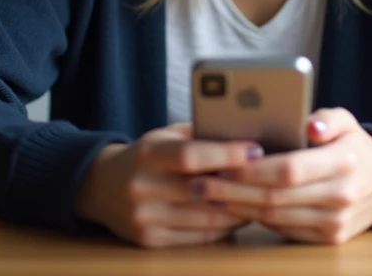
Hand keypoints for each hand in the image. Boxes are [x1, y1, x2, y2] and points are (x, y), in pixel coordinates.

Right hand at [74, 123, 262, 248]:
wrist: (100, 187)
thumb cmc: (146, 156)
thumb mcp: (164, 136)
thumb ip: (199, 133)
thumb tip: (246, 129)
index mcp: (147, 153)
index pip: (190, 155)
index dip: (226, 154)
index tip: (256, 150)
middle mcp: (141, 186)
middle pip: (203, 191)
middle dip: (241, 185)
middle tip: (270, 178)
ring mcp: (143, 218)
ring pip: (207, 218)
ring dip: (240, 209)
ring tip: (261, 197)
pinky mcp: (149, 241)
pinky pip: (200, 237)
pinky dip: (224, 227)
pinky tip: (238, 215)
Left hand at [195, 108, 371, 244]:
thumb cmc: (354, 146)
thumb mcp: (347, 121)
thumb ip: (327, 118)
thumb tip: (310, 126)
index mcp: (344, 161)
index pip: (290, 169)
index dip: (253, 169)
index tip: (222, 162)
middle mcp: (341, 195)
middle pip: (276, 197)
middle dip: (233, 190)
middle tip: (200, 182)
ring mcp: (336, 222)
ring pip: (275, 217)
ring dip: (238, 207)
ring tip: (208, 193)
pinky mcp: (330, 238)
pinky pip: (284, 229)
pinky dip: (256, 218)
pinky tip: (234, 205)